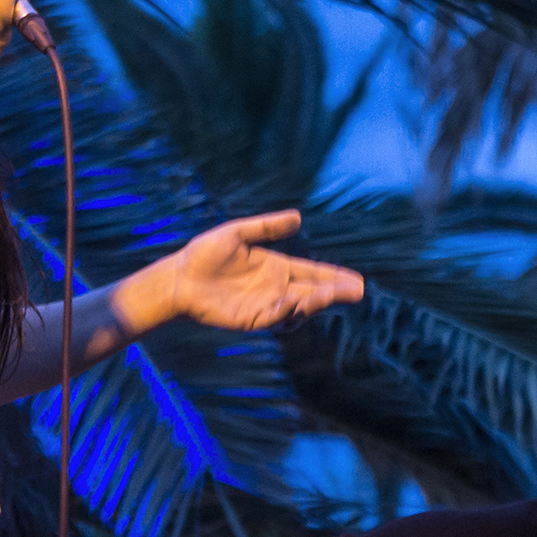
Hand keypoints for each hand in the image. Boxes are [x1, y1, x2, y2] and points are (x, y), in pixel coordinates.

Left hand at [160, 209, 363, 330]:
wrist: (178, 277)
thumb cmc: (205, 254)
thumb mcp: (238, 233)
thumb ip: (266, 227)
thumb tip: (298, 217)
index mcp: (276, 268)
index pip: (312, 273)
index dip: (334, 277)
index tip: (357, 281)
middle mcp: (275, 288)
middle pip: (312, 292)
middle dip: (335, 293)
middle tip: (357, 292)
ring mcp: (265, 306)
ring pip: (298, 307)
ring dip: (315, 303)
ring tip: (331, 295)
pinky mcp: (250, 319)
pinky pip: (273, 317)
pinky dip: (285, 312)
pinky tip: (294, 302)